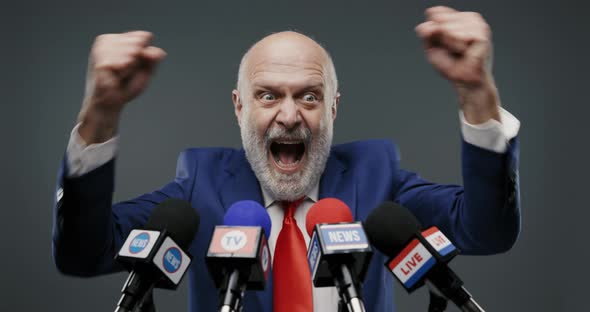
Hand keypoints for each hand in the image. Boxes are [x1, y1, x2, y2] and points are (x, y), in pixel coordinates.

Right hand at [78, 31, 165, 142]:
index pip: (144, 36)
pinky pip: (123, 64)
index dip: (145, 54)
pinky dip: (124, 74)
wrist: (112, 103)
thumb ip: (153, 57)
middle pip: (138, 43)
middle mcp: (108, 40)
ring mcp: (101, 49)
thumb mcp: (146, 70)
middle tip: (126, 73)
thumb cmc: (127, 85)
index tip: (135, 65)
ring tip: (120, 76)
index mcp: (120, 39)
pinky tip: (115, 78)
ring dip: (130, 69)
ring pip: (130, 52)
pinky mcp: (99, 61)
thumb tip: (154, 51)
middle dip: (137, 61)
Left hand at [416, 6, 500, 123]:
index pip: (434, 12)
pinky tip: (466, 52)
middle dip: (440, 39)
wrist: (464, 81)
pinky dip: (457, 47)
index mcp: (457, 17)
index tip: (440, 43)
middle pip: (439, 20)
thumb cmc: (450, 65)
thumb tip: (429, 25)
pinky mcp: (482, 34)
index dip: (431, 30)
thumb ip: (426, 33)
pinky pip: (458, 36)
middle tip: (452, 50)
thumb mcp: (431, 47)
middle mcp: (469, 17)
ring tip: (460, 52)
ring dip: (449, 44)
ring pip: (448, 28)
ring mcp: (477, 24)